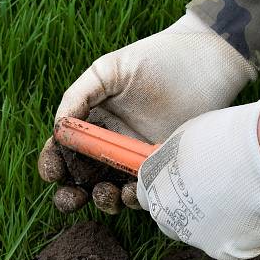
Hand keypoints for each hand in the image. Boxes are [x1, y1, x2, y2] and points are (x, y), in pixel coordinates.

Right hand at [39, 10, 255, 213]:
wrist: (205, 62)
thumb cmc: (156, 58)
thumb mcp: (109, 69)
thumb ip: (79, 95)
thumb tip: (58, 128)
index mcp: (93, 120)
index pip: (64, 149)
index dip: (53, 163)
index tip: (53, 171)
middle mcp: (111, 143)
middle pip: (81, 178)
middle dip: (70, 194)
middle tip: (72, 198)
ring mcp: (136, 158)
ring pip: (110, 191)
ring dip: (101, 200)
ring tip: (106, 194)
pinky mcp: (162, 167)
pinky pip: (143, 191)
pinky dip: (133, 198)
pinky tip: (132, 190)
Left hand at [136, 95, 259, 259]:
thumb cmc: (227, 137)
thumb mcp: (187, 137)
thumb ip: (176, 159)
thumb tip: (181, 165)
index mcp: (152, 185)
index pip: (148, 195)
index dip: (169, 189)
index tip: (187, 184)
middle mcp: (166, 215)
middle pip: (172, 219)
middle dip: (190, 209)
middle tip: (218, 191)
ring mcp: (194, 236)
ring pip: (203, 234)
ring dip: (218, 221)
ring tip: (243, 197)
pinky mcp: (224, 252)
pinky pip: (232, 247)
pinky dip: (244, 235)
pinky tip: (255, 213)